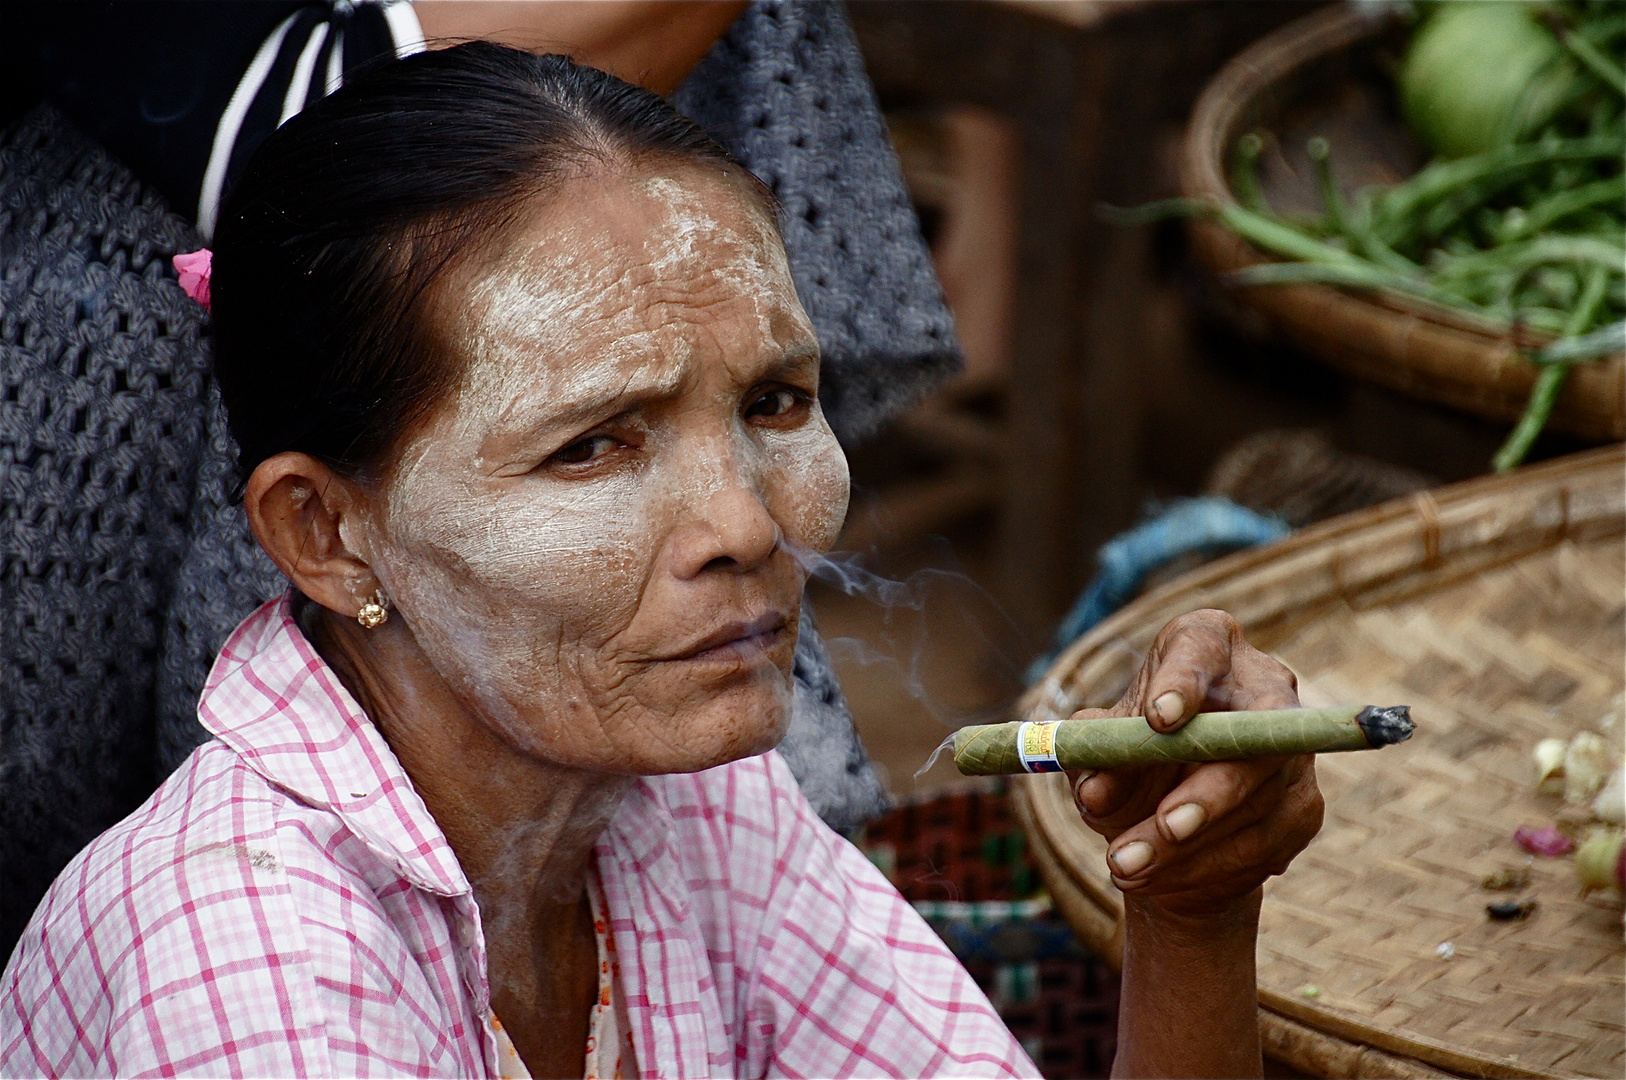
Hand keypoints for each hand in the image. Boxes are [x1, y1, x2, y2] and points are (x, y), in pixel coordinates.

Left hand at [1070, 609, 1323, 918]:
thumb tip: (1094, 787)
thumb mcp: (1098, 756)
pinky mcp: (1304, 805)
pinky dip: (1207, 867)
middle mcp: (1262, 686)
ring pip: (1254, 801)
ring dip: (1189, 845)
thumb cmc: (1130, 764)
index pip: (1201, 646)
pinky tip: (1160, 878)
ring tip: (1126, 865)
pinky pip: (1262, 844)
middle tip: (1165, 825)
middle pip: (1251, 733)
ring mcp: (1292, 749)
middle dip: (1208, 788)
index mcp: (1203, 647)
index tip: (1158, 720)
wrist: (1168, 823)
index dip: (1183, 680)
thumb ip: (1091, 761)